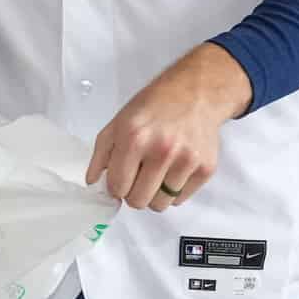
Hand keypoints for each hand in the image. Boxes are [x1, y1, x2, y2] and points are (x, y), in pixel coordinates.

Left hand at [86, 44, 247, 211]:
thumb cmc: (154, 106)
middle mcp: (161, 152)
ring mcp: (186, 161)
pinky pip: (181, 199)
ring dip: (154, 194)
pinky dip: (174, 191)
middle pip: (138, 202)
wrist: (195, 93)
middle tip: (138, 177)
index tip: (120, 179)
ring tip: (157, 172)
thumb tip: (93, 183)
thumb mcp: (119, 122)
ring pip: (160, 205)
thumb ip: (101, 154)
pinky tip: (173, 169)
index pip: (117, 187)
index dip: (115, 186)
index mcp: (134, 139)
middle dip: (133, 193)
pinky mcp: (205, 168)